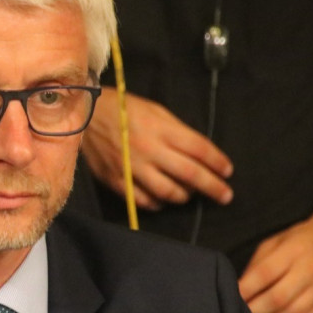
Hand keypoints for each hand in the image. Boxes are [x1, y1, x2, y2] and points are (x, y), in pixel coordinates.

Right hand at [81, 88, 232, 209]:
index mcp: (161, 128)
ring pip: (169, 192)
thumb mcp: (155, 110)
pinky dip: (158, 203)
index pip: (200, 149)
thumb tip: (199, 153)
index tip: (227, 171)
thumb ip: (177, 131)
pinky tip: (164, 198)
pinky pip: (143, 200)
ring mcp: (132, 167)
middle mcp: (149, 149)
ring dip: (185, 196)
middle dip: (213, 187)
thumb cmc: (123, 109)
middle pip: (190, 174)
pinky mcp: (117, 180)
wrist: (85, 114)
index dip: (218, 162)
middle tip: (225, 195)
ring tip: (191, 194)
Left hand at [238, 202, 312, 312]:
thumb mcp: (278, 239)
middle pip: (278, 299)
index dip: (247, 287)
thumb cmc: (304, 238)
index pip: (265, 273)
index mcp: (293, 251)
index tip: (233, 296)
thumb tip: (242, 285)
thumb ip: (259, 261)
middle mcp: (309, 272)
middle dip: (255, 311)